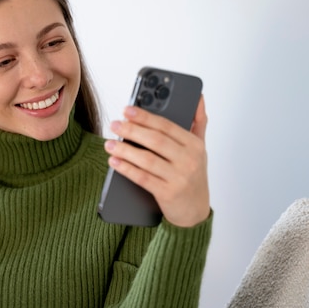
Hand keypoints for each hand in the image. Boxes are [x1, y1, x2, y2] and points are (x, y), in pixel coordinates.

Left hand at [104, 96, 209, 227]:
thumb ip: (197, 122)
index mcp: (194, 145)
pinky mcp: (168, 193)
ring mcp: (179, 177)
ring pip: (147, 159)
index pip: (167, 126)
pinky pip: (143, 178)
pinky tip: (114, 161)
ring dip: (125, 150)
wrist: (195, 211)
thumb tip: (198, 96)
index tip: (127, 109)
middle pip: (156, 140)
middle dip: (132, 130)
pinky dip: (126, 168)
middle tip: (114, 124)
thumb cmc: (192, 175)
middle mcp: (189, 160)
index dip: (145, 116)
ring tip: (109, 143)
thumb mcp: (199, 148)